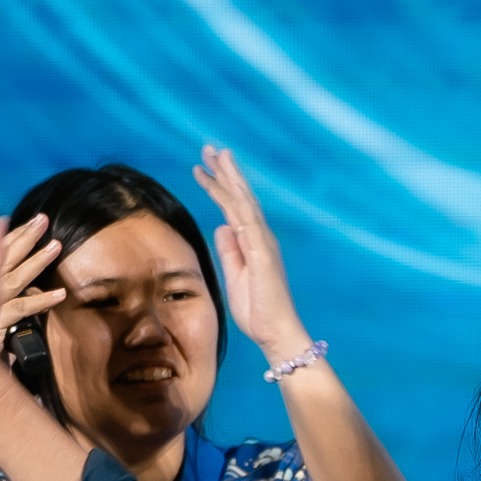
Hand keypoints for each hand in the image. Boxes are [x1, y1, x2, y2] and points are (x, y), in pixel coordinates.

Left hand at [194, 145, 310, 366]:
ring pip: (243, 203)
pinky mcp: (262, 255)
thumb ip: (229, 251)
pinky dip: (234, 202)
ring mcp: (263, 244)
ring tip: (215, 155)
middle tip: (210, 147)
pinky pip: (246, 223)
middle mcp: (260, 237)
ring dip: (229, 178)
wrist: (277, 334)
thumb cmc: (258, 311)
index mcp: (253, 243)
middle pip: (240, 197)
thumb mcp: (234, 276)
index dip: (219, 186)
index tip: (203, 167)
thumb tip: (221, 226)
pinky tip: (223, 185)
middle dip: (225, 171)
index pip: (234, 208)